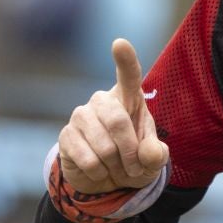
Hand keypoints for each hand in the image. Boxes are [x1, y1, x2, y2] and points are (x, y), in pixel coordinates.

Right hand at [57, 39, 169, 194]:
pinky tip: (99, 170)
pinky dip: (100, 173)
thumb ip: (156, 155)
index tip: (119, 44)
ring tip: (116, 169)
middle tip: (135, 168)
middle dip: (131, 152)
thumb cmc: (134, 159)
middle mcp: (102, 101)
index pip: (128, 76)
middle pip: (118, 121)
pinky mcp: (66, 136)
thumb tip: (148, 153)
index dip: (125, 60)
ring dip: (116, 166)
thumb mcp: (152, 160)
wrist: (108, 179)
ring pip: (104, 146)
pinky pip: (88, 160)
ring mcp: (81, 116)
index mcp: (128, 98)